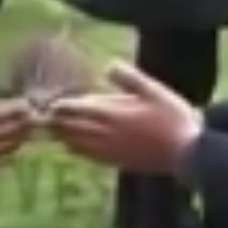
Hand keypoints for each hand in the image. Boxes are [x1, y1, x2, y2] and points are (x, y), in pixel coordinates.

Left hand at [44, 62, 203, 174]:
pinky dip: (75, 149)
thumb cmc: (172, 117)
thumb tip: (109, 64)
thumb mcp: (153, 89)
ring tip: (53, 128)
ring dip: (62, 135)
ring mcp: (108, 150)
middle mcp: (103, 133)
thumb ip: (128, 77)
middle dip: (54, 121)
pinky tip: (74, 146)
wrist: (187, 152)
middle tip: (41, 116)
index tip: (46, 102)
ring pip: (74, 143)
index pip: (72, 109)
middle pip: (68, 128)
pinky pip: (87, 156)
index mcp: (109, 113)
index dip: (57, 106)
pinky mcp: (115, 162)